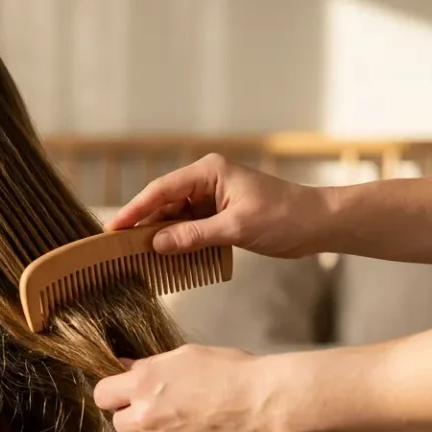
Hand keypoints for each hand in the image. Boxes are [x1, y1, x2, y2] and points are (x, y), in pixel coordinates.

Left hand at [92, 344, 279, 431]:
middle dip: (136, 420)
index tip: (128, 399)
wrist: (264, 399)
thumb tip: (123, 367)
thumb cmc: (229, 370)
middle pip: (119, 424)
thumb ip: (149, 365)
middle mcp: (146, 413)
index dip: (114, 397)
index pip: (102, 395)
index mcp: (143, 381)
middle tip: (164, 415)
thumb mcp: (185, 355)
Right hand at [102, 153, 332, 258]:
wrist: (318, 224)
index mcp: (209, 172)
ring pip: (175, 218)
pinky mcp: (219, 215)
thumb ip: (194, 236)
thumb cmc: (284, 217)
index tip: (114, 229)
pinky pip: (190, 228)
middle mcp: (207, 181)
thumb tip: (157, 244)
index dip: (135, 210)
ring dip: (161, 237)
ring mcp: (212, 198)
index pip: (162, 190)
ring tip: (138, 257)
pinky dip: (179, 243)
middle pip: (164, 204)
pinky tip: (166, 259)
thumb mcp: (236, 228)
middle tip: (119, 247)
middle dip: (144, 226)